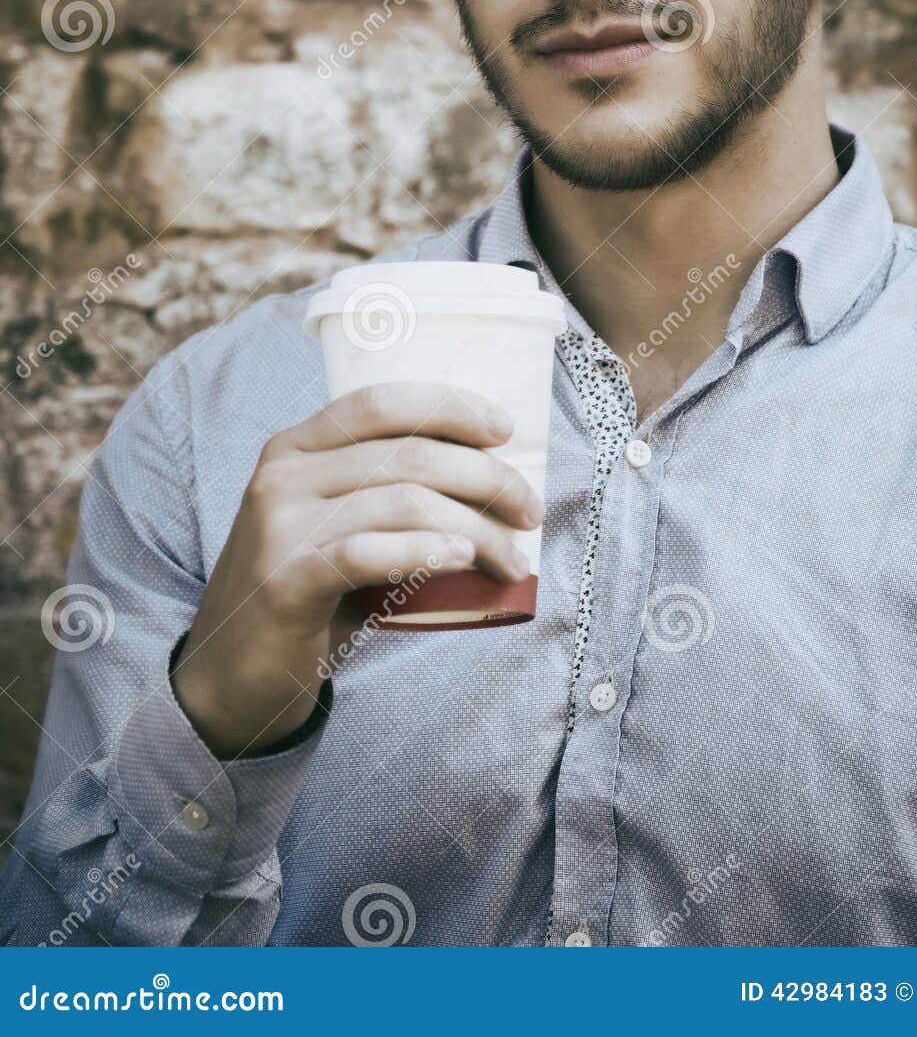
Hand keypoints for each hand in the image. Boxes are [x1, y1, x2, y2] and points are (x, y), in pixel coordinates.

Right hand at [172, 382, 540, 756]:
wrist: (226, 675)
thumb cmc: (302, 594)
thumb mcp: (330, 525)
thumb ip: (381, 494)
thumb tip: (486, 485)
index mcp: (294, 447)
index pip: (380, 402)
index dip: (449, 406)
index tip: (504, 428)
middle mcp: (282, 475)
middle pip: (407, 455)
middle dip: (484, 477)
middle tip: (528, 510)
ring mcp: (279, 526)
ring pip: (402, 503)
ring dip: (474, 529)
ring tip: (511, 558)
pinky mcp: (286, 580)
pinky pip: (369, 553)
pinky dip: (425, 552)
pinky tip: (461, 560)